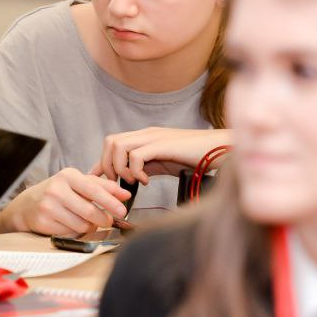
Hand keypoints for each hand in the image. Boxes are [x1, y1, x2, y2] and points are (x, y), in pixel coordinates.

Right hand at [0, 168, 129, 235]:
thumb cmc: (58, 192)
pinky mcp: (43, 222)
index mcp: (68, 176)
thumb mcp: (77, 183)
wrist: (27, 204)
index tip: (123, 209)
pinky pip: (70, 233)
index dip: (111, 201)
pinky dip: (75, 232)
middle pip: (89, 211)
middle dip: (103, 219)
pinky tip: (69, 224)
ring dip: (88, 226)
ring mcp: (48, 206)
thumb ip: (102, 186)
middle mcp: (56, 189)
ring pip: (81, 225)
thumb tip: (126, 194)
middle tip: (108, 220)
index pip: (94, 189)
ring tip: (83, 220)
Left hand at [92, 127, 231, 183]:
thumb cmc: (196, 157)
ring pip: (118, 145)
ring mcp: (154, 137)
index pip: (114, 144)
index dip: (102, 162)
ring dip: (120, 167)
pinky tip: (146, 181)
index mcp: (145, 137)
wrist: (220, 150)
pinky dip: (136, 170)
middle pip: (110, 141)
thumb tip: (131, 178)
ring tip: (133, 181)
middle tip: (117, 182)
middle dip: (107, 164)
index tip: (95, 179)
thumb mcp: (164, 163)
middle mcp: (146, 134)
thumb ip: (147, 167)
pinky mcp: (162, 145)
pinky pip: (136, 155)